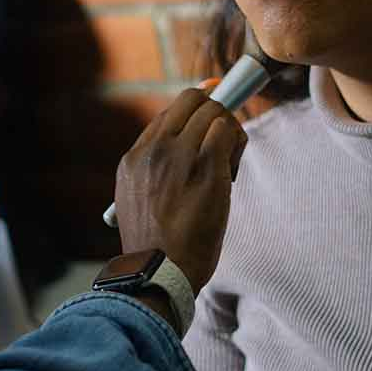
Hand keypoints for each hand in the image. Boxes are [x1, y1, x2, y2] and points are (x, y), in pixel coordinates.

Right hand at [112, 87, 246, 292]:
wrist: (160, 271)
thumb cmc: (158, 246)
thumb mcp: (138, 200)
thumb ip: (155, 171)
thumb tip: (185, 150)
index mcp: (134, 158)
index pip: (169, 113)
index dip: (196, 108)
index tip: (213, 107)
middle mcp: (154, 149)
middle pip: (193, 100)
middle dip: (215, 112)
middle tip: (225, 141)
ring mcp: (179, 155)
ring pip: (215, 111)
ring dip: (230, 131)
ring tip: (227, 164)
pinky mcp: (206, 167)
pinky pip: (228, 131)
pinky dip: (237, 143)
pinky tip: (231, 170)